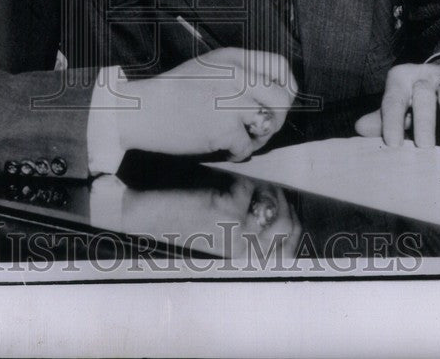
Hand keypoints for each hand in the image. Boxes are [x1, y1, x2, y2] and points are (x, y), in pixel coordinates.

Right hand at [116, 48, 295, 160]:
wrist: (142, 110)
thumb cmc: (171, 93)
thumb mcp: (209, 68)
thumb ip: (239, 74)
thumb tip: (270, 96)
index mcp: (233, 58)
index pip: (280, 65)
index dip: (287, 86)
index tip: (280, 101)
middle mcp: (238, 76)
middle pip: (282, 98)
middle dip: (276, 118)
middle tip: (259, 128)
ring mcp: (233, 101)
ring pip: (268, 124)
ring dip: (257, 138)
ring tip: (239, 140)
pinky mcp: (224, 127)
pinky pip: (247, 147)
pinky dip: (237, 153)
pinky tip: (222, 149)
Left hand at [119, 176, 301, 259]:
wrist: (146, 216)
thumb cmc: (178, 220)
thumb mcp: (216, 232)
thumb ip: (244, 227)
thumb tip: (272, 207)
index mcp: (241, 257)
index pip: (288, 250)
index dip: (293, 226)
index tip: (285, 210)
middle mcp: (243, 249)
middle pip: (289, 227)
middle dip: (284, 204)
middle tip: (268, 192)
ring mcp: (236, 231)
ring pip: (275, 208)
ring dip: (267, 190)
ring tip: (251, 186)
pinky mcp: (225, 211)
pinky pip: (249, 190)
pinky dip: (240, 181)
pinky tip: (226, 184)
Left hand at [355, 55, 439, 147]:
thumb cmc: (413, 101)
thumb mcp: (396, 107)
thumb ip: (380, 119)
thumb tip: (360, 128)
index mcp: (399, 80)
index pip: (393, 100)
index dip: (391, 122)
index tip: (394, 145)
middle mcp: (422, 75)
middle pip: (423, 93)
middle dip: (424, 120)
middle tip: (425, 146)